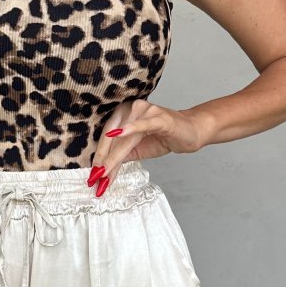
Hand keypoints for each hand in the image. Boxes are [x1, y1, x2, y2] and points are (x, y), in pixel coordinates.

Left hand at [86, 98, 204, 194]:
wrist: (192, 132)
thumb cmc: (165, 137)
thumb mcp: (138, 148)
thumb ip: (121, 154)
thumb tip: (102, 170)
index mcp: (124, 113)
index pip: (107, 137)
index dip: (99, 156)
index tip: (93, 176)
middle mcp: (132, 108)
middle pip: (111, 136)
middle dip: (103, 159)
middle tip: (96, 178)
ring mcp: (146, 111)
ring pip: (124, 137)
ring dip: (114, 156)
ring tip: (106, 172)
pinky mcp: (160, 118)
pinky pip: (143, 124)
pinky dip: (131, 128)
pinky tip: (119, 134)